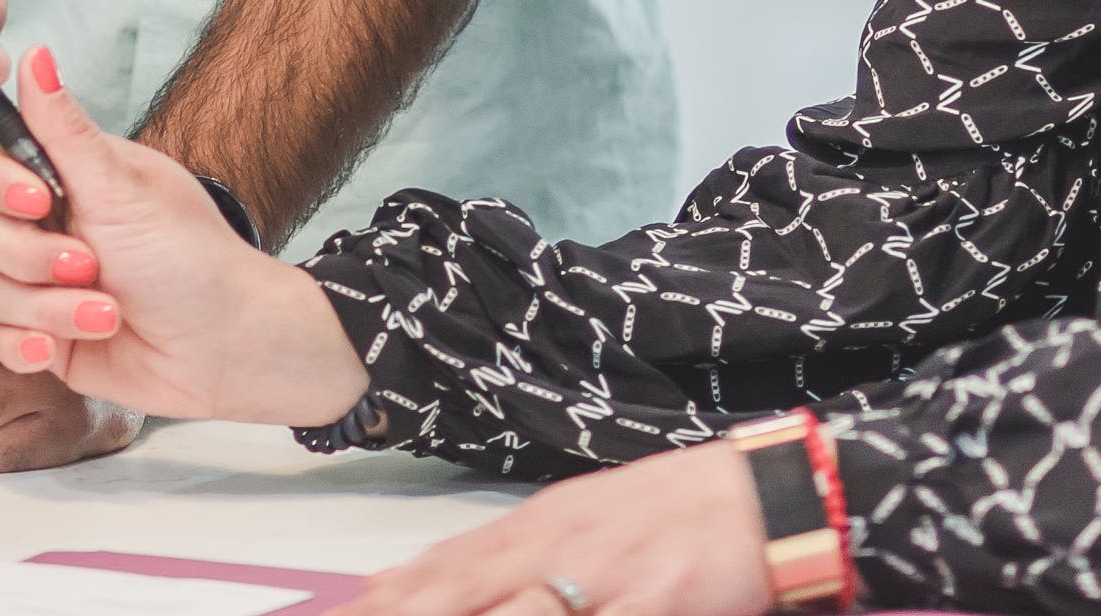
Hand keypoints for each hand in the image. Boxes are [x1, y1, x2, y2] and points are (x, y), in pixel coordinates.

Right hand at [0, 48, 368, 428]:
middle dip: (32, 255)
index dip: (0, 183)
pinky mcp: (47, 336)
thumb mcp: (122, 189)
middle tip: (91, 264)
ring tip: (108, 313)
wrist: (228, 349)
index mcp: (68, 177)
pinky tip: (58, 347)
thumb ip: (64, 128)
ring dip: (49, 307)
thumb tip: (33, 51)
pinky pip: (0, 338)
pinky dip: (28, 343)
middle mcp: (51, 225)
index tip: (39, 199)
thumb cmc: (191, 258)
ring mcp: (45, 283)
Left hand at [339, 439, 769, 615]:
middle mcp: (557, 549)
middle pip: (458, 593)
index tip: (335, 613)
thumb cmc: (673, 512)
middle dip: (400, 613)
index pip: (442, 567)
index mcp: (538, 525)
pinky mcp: (651, 607)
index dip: (384, 597)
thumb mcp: (582, 518)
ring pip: (518, 613)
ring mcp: (602, 582)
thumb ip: (510, 551)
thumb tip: (431, 578)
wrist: (766, 496)